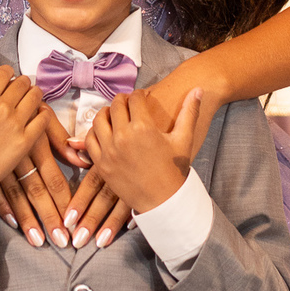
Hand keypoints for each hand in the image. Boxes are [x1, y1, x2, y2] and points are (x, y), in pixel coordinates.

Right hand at [0, 71, 44, 193]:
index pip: (3, 74)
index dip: (8, 71)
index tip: (10, 74)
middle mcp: (2, 108)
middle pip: (21, 83)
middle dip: (23, 82)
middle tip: (24, 85)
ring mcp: (15, 124)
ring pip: (34, 98)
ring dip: (35, 93)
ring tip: (35, 94)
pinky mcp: (25, 141)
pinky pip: (42, 120)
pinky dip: (44, 114)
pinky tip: (42, 113)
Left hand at [84, 88, 202, 213]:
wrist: (164, 201)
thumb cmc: (175, 170)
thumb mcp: (184, 139)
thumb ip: (189, 111)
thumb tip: (199, 89)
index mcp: (143, 128)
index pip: (134, 98)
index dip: (139, 94)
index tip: (141, 97)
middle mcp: (123, 137)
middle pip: (116, 105)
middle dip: (122, 101)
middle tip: (128, 104)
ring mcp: (109, 151)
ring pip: (99, 120)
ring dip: (107, 114)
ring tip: (115, 116)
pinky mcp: (101, 165)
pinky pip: (90, 140)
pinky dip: (95, 133)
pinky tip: (106, 133)